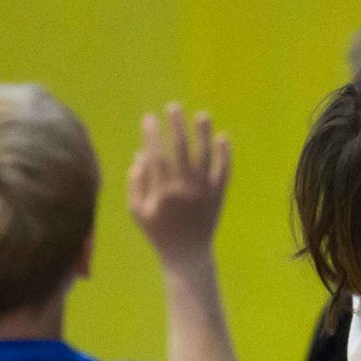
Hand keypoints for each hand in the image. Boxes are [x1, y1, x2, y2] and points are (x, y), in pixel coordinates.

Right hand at [128, 103, 230, 264]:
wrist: (187, 254)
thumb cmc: (158, 232)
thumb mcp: (137, 211)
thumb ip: (135, 183)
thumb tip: (140, 155)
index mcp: (161, 191)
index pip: (156, 155)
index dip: (152, 134)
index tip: (149, 117)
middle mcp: (184, 188)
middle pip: (181, 150)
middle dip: (176, 125)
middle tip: (174, 106)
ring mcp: (203, 191)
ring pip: (204, 156)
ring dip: (203, 133)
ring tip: (201, 114)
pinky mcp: (218, 195)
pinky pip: (223, 171)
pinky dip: (225, 154)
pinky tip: (223, 137)